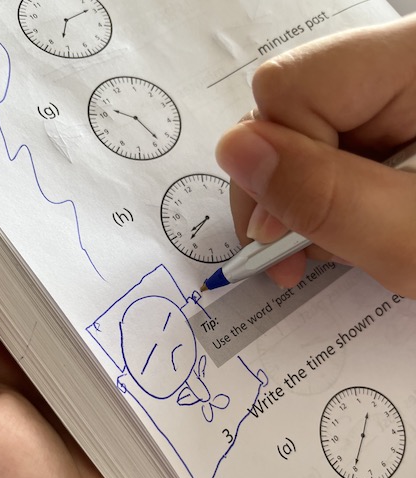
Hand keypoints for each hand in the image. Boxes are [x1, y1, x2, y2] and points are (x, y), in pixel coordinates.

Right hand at [216, 14, 415, 295]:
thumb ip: (326, 197)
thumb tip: (236, 152)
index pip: (291, 89)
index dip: (278, 168)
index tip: (283, 238)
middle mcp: (403, 64)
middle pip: (291, 109)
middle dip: (287, 191)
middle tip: (302, 255)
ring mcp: (400, 92)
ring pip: (306, 136)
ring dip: (310, 202)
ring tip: (348, 246)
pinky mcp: (398, 120)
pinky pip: (334, 149)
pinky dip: (332, 198)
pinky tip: (357, 228)